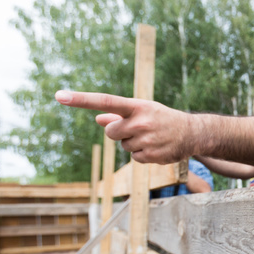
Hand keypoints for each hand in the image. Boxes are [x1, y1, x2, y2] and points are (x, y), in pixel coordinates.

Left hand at [55, 90, 193, 163]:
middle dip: (119, 132)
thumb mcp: (143, 111)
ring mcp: (147, 139)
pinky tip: (156, 148)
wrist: (193, 133)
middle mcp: (141, 122)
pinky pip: (134, 157)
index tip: (60, 96)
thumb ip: (119, 115)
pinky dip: (142, 154)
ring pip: (123, 146)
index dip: (81, 99)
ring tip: (152, 138)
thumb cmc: (163, 118)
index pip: (105, 101)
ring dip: (133, 143)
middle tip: (138, 129)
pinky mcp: (152, 156)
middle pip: (111, 132)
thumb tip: (98, 119)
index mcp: (137, 107)